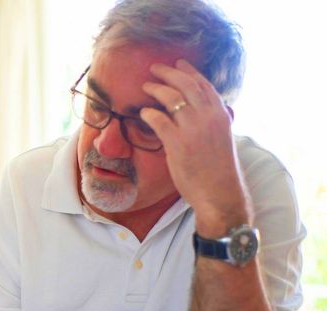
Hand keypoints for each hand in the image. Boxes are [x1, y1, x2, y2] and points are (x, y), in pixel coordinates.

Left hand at [140, 59, 250, 233]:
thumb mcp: (221, 138)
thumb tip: (198, 112)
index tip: (179, 63)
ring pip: (171, 98)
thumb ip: (212, 122)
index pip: (204, 85)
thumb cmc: (218, 170)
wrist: (219, 193)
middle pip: (186, 85)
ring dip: (156, 88)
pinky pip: (158, 120)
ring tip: (145, 85)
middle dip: (169, 72)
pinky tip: (143, 112)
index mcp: (221, 115)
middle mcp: (209, 117)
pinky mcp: (178, 143)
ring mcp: (193, 129)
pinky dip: (149, 113)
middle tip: (155, 67)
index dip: (190, 71)